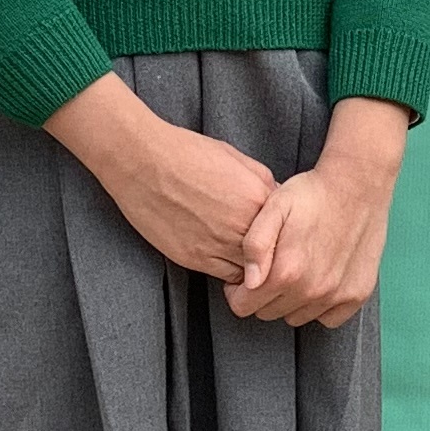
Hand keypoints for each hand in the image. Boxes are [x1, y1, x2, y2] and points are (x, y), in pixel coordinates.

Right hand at [45, 74, 276, 279]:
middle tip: (267, 252)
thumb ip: (263, 182)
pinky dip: (232, 274)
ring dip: (254, 269)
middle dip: (272, 253)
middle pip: (273, 254)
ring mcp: (219, 245)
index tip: (278, 233)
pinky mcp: (195, 258)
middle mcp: (243, 225)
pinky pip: (226, 277)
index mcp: (258, 197)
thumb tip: (275, 201)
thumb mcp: (237, 157)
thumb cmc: (187, 152)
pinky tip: (226, 260)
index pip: (287, 228)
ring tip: (250, 260)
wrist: (142, 161)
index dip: (283, 231)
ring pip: (252, 272)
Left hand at [234, 98, 409, 326]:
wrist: (358, 185)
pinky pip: (328, 319)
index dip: (238, 291)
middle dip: (263, 295)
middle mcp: (313, 290)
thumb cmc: (313, 194)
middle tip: (273, 267)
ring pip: (297, 318)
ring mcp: (338, 295)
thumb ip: (255, 244)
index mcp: (287, 271)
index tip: (246, 275)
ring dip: (291, 300)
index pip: (244, 307)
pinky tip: (319, 281)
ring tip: (297, 270)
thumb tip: (249, 282)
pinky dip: (320, 306)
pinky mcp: (357, 294)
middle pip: (269, 314)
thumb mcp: (273, 207)